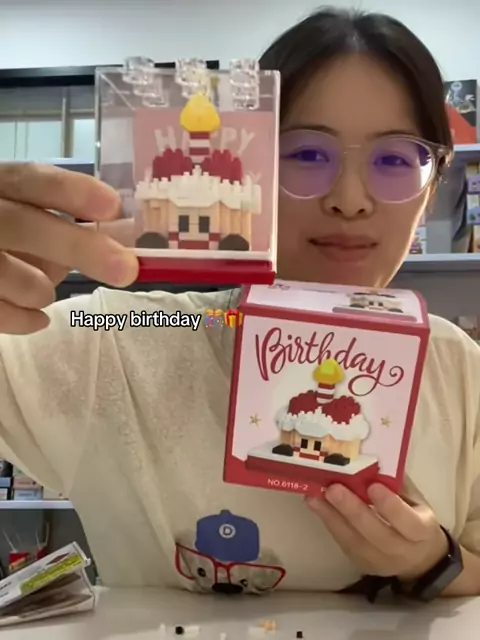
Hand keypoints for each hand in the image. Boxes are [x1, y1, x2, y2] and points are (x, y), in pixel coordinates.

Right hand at [0, 163, 137, 333]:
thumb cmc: (6, 240)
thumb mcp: (21, 221)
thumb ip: (53, 228)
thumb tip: (108, 249)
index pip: (28, 180)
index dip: (70, 192)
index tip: (113, 207)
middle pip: (23, 225)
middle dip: (79, 247)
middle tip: (126, 269)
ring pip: (10, 274)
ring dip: (41, 290)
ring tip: (44, 292)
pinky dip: (24, 319)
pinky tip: (38, 319)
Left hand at [306, 483, 448, 580]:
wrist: (419, 561)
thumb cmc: (415, 518)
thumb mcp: (416, 501)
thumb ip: (398, 485)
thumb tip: (375, 458)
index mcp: (422, 532)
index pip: (407, 522)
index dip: (390, 506)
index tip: (373, 486)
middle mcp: (401, 550)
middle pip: (375, 533)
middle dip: (352, 510)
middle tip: (333, 489)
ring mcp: (378, 561)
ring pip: (353, 540)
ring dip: (331, 516)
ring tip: (314, 496)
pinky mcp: (360, 563)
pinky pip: (342, 542)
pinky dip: (328, 522)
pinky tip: (315, 504)